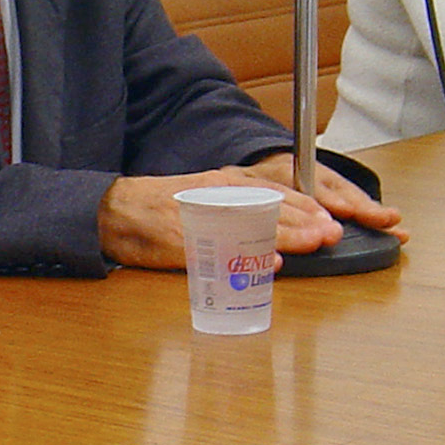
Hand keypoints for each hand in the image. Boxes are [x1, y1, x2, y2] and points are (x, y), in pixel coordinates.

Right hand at [98, 160, 393, 269]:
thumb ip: (234, 212)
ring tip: (314, 243)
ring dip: (287, 235)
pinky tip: (271, 261)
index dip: (304, 206)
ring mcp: (200, 216)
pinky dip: (248, 254)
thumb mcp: (201, 198)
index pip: (271, 192)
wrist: (112, 211)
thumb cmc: (158, 208)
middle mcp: (215, 194)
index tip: (328, 219)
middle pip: (269, 207)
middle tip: (332, 234)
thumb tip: (272, 235)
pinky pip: (222, 249)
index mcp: (221, 184)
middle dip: (305, 221)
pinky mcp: (185, 240)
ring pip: (253, 224)